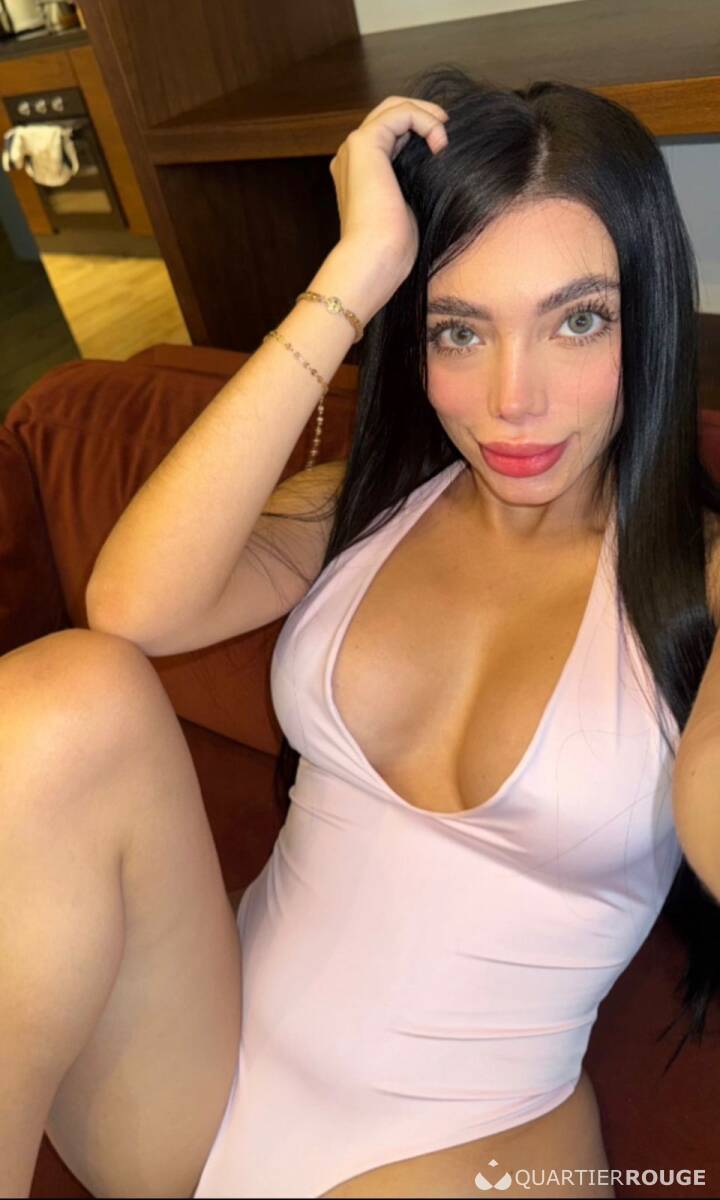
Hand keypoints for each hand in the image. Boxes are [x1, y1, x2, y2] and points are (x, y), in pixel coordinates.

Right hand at [328, 95, 448, 306]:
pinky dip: (425, 120)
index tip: (441, 145)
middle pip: (387, 113)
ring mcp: (354, 148)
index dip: (416, 130)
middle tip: (446, 127)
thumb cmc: (391, 247)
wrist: (374, 257)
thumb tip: (436, 168)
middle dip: (421, 113)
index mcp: (357, 173)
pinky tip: (439, 143)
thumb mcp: (406, 208)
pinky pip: (400, 113)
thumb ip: (410, 183)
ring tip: (444, 136)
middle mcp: (350, 157)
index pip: (387, 135)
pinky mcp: (364, 143)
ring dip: (425, 115)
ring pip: (393, 107)